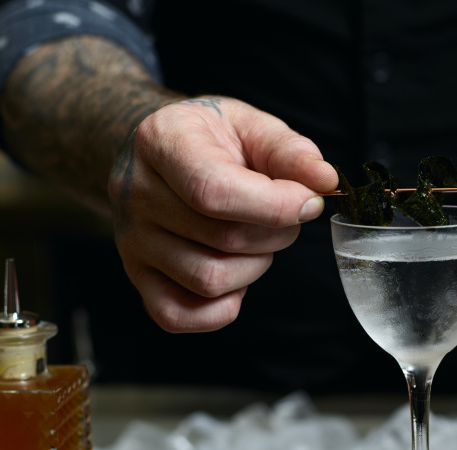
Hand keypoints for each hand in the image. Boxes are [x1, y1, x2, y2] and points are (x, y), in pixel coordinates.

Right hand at [108, 96, 337, 331]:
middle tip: (284, 217)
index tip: (310, 202)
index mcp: (160, 141)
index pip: (214, 190)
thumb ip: (290, 150)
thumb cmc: (211, 140)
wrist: (158, 154)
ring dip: (254, 267)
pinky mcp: (138, 277)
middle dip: (277, 233)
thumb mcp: (251, 125)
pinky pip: (178, 316)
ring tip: (256, 240)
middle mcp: (135, 193)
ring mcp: (132, 241)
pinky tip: (236, 276)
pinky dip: (221, 308)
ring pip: (209, 280)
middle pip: (224, 239)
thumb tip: (324, 180)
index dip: (275, 206)